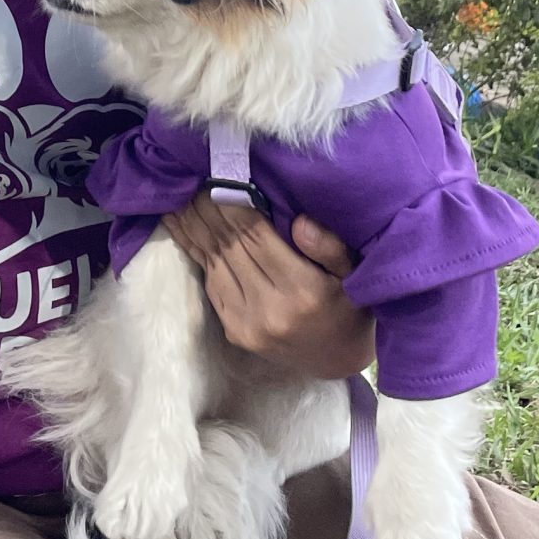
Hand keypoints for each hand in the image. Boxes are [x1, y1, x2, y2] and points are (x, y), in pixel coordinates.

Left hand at [164, 195, 374, 378]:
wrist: (337, 362)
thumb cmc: (350, 309)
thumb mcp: (355, 275)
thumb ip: (330, 247)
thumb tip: (298, 221)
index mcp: (303, 290)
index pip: (257, 237)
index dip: (234, 205)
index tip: (218, 176)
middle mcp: (270, 308)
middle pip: (230, 246)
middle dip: (210, 210)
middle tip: (195, 177)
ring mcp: (247, 323)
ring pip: (213, 262)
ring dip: (196, 227)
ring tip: (183, 196)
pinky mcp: (234, 331)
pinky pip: (211, 282)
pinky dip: (196, 252)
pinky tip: (184, 227)